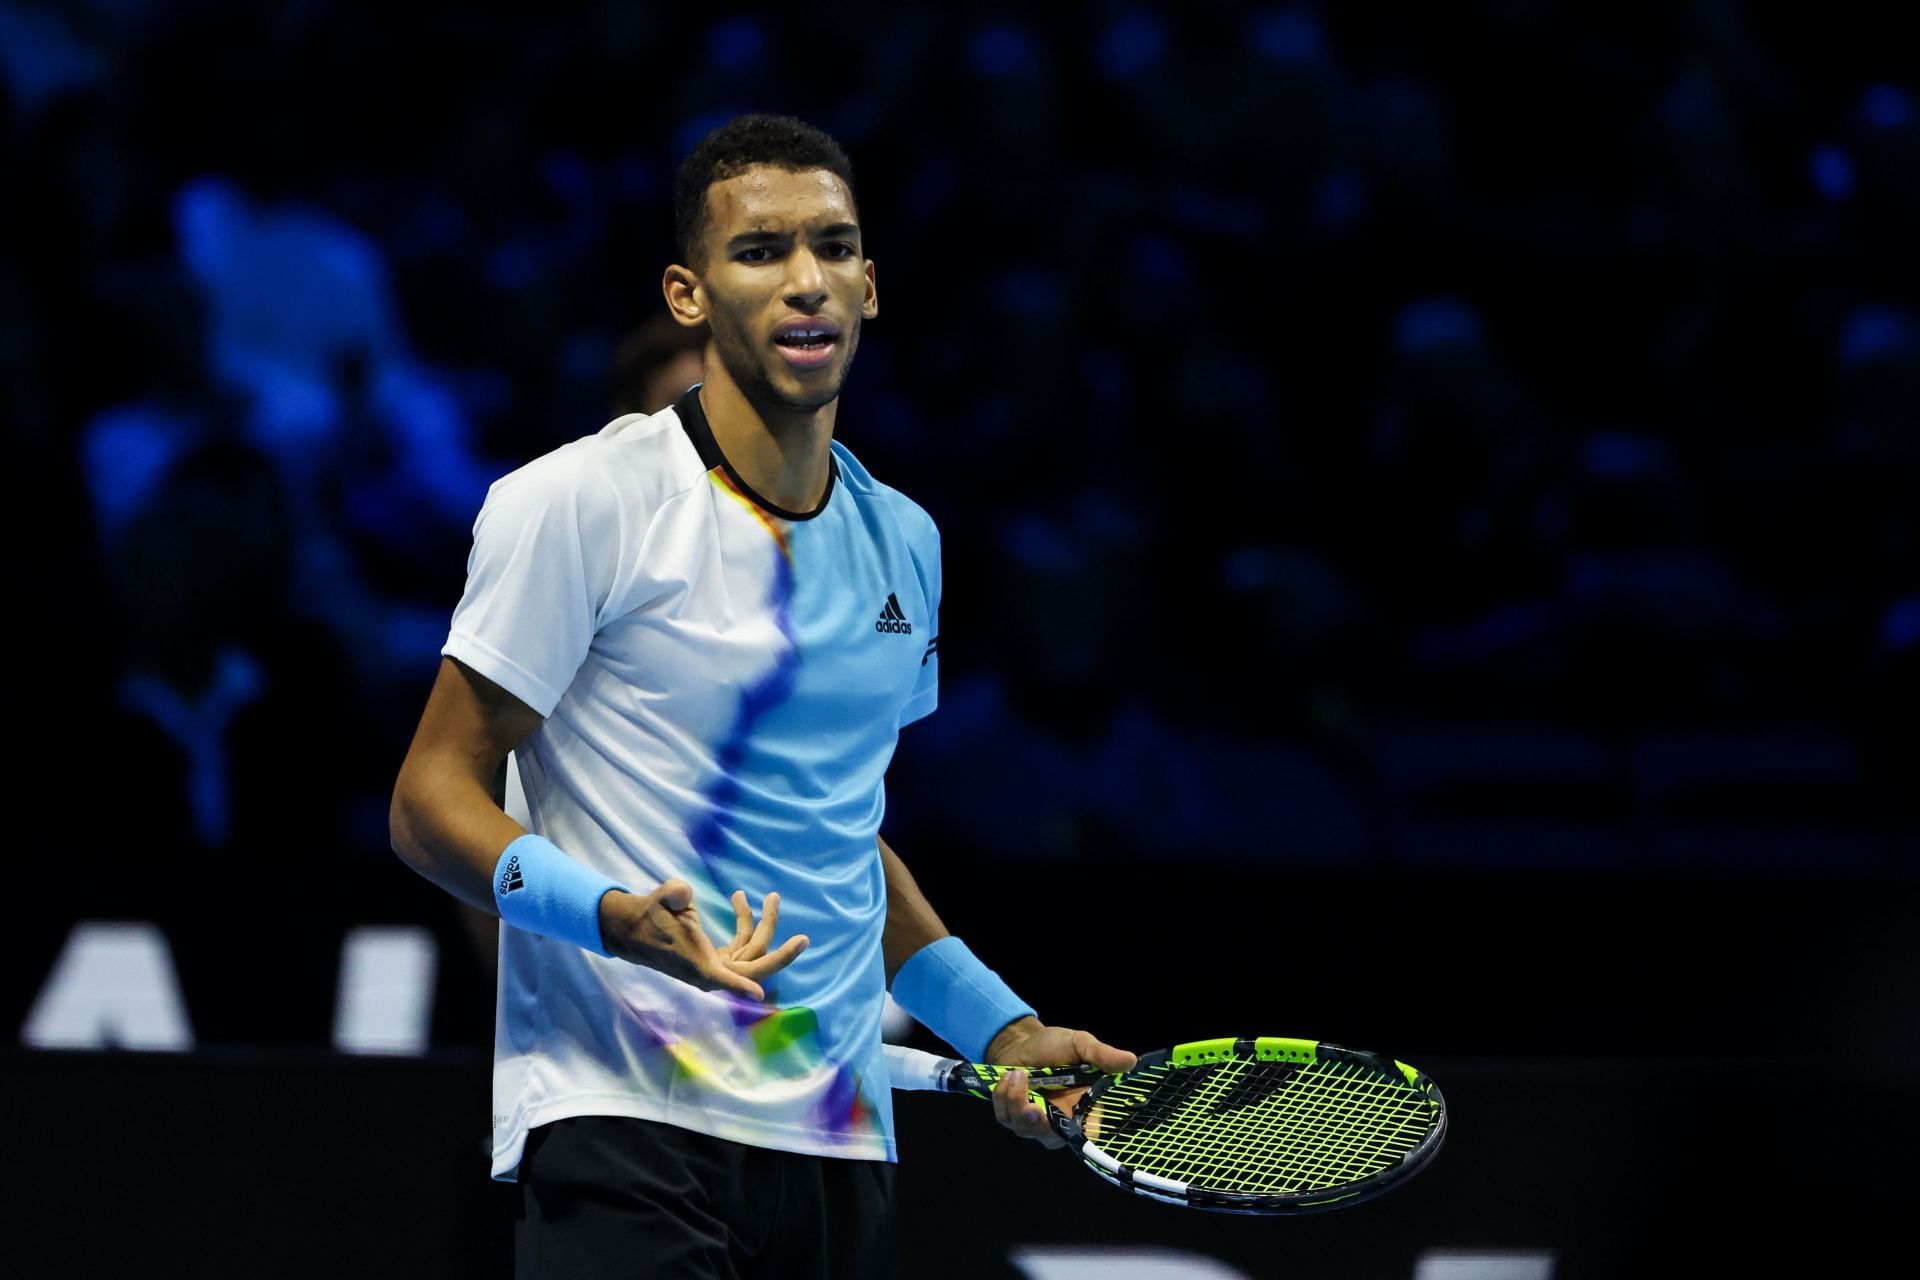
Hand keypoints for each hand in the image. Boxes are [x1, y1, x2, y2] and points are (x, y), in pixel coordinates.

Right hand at [600, 881, 808, 1001]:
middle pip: (754, 967)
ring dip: (762, 924)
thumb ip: (673, 895)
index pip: (724, 978)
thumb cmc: (650, 915)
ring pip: (752, 952)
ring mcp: (717, 967)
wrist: (634, 929)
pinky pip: (742, 945)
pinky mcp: (718, 959)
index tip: (759, 994)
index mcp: (699, 964)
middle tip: (804, 938)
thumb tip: (684, 893)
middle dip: (780, 953)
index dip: (741, 986)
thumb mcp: (661, 900)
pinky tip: (740, 900)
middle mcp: (712, 971)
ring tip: (771, 896)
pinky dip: (746, 924)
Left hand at [984, 1016, 1136, 1148]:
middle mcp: (1060, 1120)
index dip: (1081, 1135)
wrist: (1022, 1041)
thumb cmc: (1054, 1045)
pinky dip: (1003, 1097)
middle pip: (1051, 1139)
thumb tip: (1131, 1061)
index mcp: (1083, 1108)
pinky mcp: (1012, 1116)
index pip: (1088, 1134)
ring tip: (1017, 1074)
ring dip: (1016, 1102)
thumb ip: (1101, 1055)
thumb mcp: (1080, 1044)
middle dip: (1038, 1125)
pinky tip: (1009, 1077)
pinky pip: (1005, 1117)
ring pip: (1024, 1129)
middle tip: (1032, 1107)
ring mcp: (1034, 1121)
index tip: (1070, 1122)